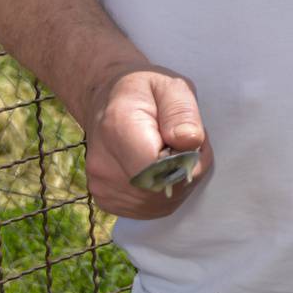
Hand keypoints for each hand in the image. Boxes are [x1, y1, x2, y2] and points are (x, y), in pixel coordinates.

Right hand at [81, 64, 211, 218]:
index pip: (156, 168)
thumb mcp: (171, 85)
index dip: (185, 160)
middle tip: (186, 141)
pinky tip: (161, 167)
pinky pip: (151, 207)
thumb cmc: (145, 91)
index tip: (190, 138)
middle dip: (186, 170)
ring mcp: (102, 187)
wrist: (109, 101)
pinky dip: (166, 191)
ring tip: (172, 151)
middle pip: (161, 188)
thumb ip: (182, 111)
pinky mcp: (107, 201)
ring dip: (178, 181)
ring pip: (159, 201)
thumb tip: (189, 142)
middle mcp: (102, 164)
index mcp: (117, 128)